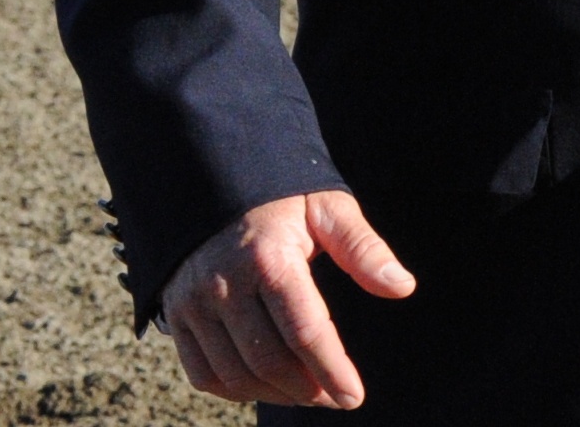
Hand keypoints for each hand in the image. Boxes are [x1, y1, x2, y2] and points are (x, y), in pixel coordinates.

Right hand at [160, 189, 412, 407]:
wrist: (213, 182)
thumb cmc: (282, 198)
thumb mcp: (328, 208)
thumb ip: (363, 249)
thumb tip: (403, 287)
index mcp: (268, 259)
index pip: (304, 331)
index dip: (332, 370)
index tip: (354, 397)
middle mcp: (224, 286)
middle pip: (268, 360)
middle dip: (308, 388)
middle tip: (337, 396)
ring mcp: (194, 305)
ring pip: (234, 375)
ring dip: (275, 395)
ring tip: (310, 393)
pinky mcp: (176, 317)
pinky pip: (203, 373)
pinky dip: (236, 390)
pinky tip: (268, 386)